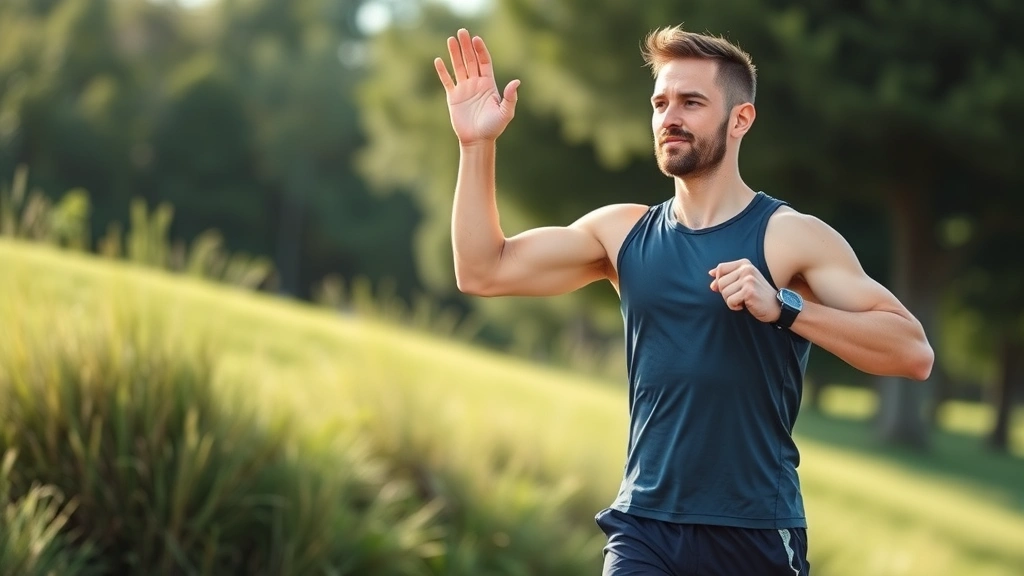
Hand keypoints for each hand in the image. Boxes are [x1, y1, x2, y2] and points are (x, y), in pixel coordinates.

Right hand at [434, 29, 519, 145]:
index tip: (476, 39)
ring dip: (454, 53)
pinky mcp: (453, 97)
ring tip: (450, 39)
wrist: (478, 140)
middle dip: (466, 46)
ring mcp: (464, 89)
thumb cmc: (493, 128)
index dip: (480, 50)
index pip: (484, 62)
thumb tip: (516, 82)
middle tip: (462, 31)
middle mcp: (476, 83)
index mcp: (488, 84)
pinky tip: (439, 60)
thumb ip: (510, 98)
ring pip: (458, 67)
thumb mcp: (505, 113)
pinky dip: (442, 71)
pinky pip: (447, 81)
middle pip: (470, 60)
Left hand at [709, 259, 780, 322]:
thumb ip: (727, 277)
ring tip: (743, 300)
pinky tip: (745, 305)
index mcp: (745, 264)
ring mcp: (748, 279)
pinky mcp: (749, 291)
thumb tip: (711, 277)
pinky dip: (734, 306)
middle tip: (739, 296)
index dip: (718, 280)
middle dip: (726, 293)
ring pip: (724, 292)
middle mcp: (747, 269)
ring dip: (730, 301)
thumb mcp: (742, 281)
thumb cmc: (757, 294)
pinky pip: (730, 301)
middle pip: (720, 282)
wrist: (776, 306)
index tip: (728, 288)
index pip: (720, 268)